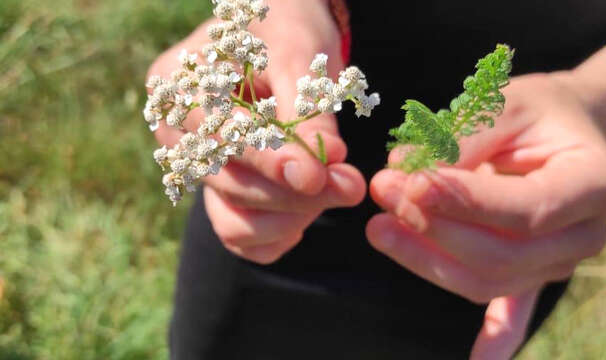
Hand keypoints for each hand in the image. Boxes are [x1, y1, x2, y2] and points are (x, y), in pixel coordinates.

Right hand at [147, 0, 365, 263]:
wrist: (283, 37)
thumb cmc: (286, 30)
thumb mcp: (298, 56)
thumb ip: (307, 112)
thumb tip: (328, 162)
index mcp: (178, 85)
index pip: (220, 136)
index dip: (269, 160)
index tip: (316, 176)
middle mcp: (176, 134)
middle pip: (229, 183)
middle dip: (294, 192)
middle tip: (350, 185)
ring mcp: (197, 170)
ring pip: (234, 219)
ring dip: (291, 216)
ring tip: (336, 188)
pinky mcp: (220, 194)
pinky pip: (240, 236)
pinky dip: (276, 235)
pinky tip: (307, 214)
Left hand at [366, 73, 605, 358]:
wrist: (563, 129)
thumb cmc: (535, 112)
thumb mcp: (505, 103)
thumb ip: (462, 137)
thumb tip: (405, 173)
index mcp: (591, 183)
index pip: (523, 210)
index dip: (462, 203)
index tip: (409, 183)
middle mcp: (583, 233)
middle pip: (502, 254)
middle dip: (433, 228)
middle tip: (384, 190)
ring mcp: (560, 261)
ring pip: (489, 280)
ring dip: (428, 259)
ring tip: (380, 227)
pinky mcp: (534, 273)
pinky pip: (514, 310)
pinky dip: (497, 338)